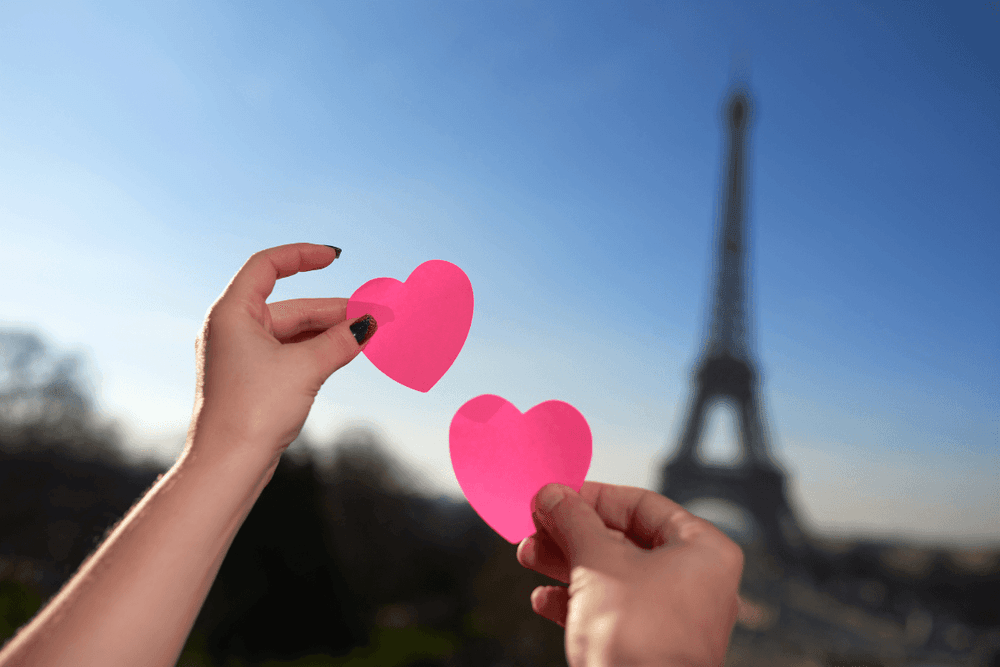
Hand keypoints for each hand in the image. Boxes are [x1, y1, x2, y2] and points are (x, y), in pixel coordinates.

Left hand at [185, 243, 375, 470]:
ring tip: (371, 333)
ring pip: (294, 332)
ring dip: (331, 332)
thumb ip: (341, 341)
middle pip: (291, 306)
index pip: (267, 266)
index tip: (335, 257)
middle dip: (336, 310)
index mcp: (232, 313)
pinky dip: (319, 350)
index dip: (302, 256)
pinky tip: (347, 351)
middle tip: (378, 314)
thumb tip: (370, 324)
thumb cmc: (253, 412)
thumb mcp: (305, 368)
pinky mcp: (253, 380)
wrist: (227, 465)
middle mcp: (232, 329)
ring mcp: (242, 356)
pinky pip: (291, 353)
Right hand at [517, 482, 742, 666]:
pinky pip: (612, 612)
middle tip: (535, 526)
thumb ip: (573, 520)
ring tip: (528, 556)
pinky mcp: (651, 648)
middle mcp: (695, 582)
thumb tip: (552, 494)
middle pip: (624, 540)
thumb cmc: (637, 636)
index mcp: (702, 551)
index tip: (556, 494)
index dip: (593, 496)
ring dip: (566, 564)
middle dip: (572, 533)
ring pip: (613, 576)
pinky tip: (544, 600)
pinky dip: (577, 602)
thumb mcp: (598, 562)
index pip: (643, 505)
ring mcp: (674, 618)